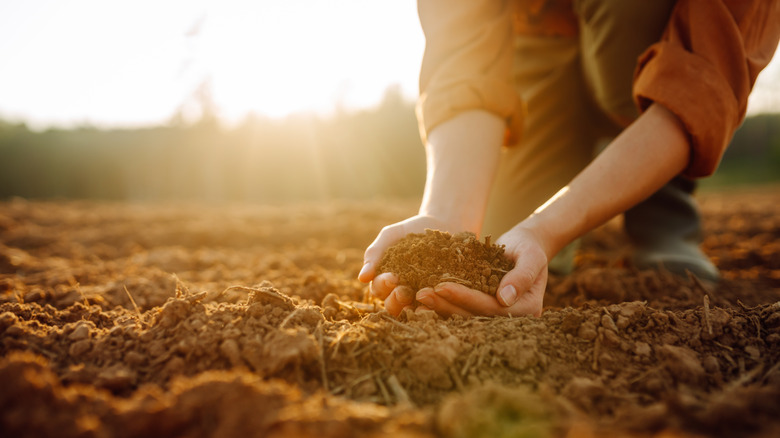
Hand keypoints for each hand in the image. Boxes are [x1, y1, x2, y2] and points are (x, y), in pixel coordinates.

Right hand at [358, 214, 450, 315]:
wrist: (440, 224)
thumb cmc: (409, 231)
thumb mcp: (389, 237)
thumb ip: (374, 254)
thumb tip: (361, 279)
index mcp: (385, 279)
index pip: (378, 289)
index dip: (383, 285)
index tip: (392, 277)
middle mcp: (400, 291)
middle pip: (392, 305)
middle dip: (395, 300)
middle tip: (403, 291)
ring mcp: (420, 295)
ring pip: (412, 309)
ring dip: (413, 306)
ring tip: (420, 296)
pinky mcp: (439, 296)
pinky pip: (434, 306)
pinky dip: (434, 305)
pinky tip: (437, 299)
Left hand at [415, 226, 547, 316]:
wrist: (526, 245)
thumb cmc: (529, 247)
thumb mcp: (531, 256)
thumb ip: (522, 276)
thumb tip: (505, 298)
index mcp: (526, 309)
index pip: (490, 307)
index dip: (465, 297)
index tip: (441, 286)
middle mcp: (510, 317)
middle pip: (474, 315)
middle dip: (446, 304)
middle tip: (421, 294)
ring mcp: (495, 315)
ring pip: (464, 314)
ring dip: (440, 307)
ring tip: (417, 296)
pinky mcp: (481, 307)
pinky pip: (461, 309)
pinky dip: (442, 304)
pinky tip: (422, 299)